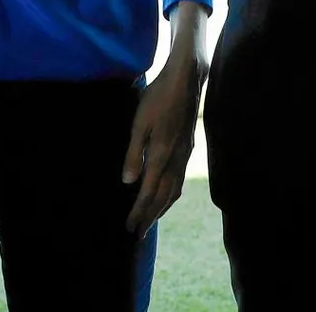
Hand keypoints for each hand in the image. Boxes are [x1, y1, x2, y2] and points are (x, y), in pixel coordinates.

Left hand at [123, 4, 210, 232]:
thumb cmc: (157, 98)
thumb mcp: (139, 123)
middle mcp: (176, 160)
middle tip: (138, 233)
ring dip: (161, 208)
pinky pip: (179, 180)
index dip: (139, 211)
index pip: (149, 192)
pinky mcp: (187, 149)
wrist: (186, 81)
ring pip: (174, 191)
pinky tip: (166, 196)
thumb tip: (128, 182)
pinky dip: (171, 195)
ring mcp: (184, 156)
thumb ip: (134, 153)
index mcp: (162, 155)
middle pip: (163, 197)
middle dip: (150, 216)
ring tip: (150, 220)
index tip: (130, 227)